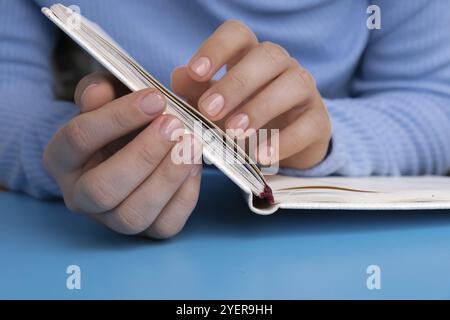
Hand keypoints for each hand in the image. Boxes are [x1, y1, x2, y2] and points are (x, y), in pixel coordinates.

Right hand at [44, 72, 202, 238]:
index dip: (117, 117)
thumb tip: (100, 91)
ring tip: (191, 144)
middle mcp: (80, 196)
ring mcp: (112, 219)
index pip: (79, 139)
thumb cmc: (119, 120)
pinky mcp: (146, 231)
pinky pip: (165, 225)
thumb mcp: (107, 97)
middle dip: (143, 155)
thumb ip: (100, 90)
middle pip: (102, 189)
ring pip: (132, 215)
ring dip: (167, 178)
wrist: (132, 145)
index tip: (155, 98)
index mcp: (61, 158)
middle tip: (174, 125)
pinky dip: (185, 196)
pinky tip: (195, 165)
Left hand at [172, 20, 330, 169]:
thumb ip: (197, 91)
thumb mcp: (215, 105)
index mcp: (251, 56)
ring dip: (260, 107)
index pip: (238, 34)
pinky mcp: (318, 121)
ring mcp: (304, 90)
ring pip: (292, 84)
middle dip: (236, 83)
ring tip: (235, 132)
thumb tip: (179, 76)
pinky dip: (283, 141)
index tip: (196, 72)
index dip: (217, 48)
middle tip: (209, 110)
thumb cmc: (243, 118)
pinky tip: (261, 156)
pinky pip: (307, 125)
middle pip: (267, 56)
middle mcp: (281, 66)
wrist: (283, 146)